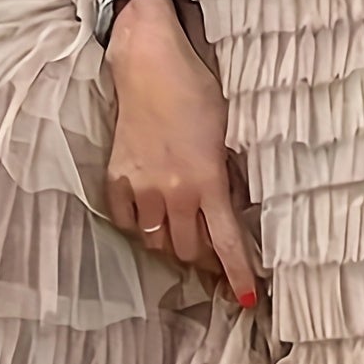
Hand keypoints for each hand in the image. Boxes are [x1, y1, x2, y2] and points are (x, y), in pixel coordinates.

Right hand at [104, 0, 258, 306]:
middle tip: (208, 249)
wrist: (149, 64)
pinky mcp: (117, 179)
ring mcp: (142, 188)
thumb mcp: (227, 135)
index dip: (238, 275)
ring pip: (156, 241)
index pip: (226, 242)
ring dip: (171, 242)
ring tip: (179, 228)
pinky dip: (140, 225)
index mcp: (208, 181)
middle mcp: (174, 192)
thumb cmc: (197, 91)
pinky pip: (127, 221)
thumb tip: (232, 210)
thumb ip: (229, 178)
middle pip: (187, 250)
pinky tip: (149, 213)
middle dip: (201, 255)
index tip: (246, 300)